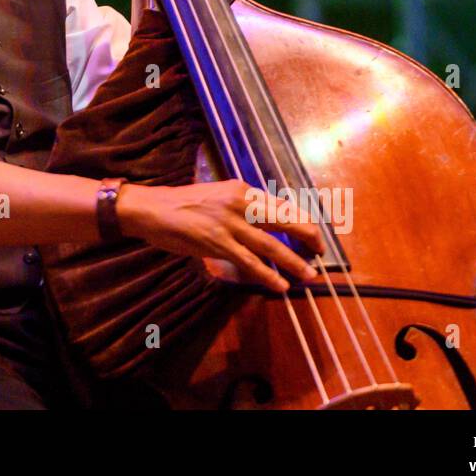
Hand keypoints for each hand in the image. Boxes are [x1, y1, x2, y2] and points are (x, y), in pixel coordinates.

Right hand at [119, 161, 324, 293]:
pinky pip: (250, 263)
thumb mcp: (218, 196)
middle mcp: (241, 203)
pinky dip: (268, 276)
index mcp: (242, 190)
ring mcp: (230, 224)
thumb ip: (242, 207)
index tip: (315, 234)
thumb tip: (266, 224)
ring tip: (310, 275)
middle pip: (286, 221)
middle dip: (309, 238)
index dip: (303, 221)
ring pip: (272, 245)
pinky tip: (280, 286)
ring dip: (294, 262)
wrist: (153, 208)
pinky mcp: (217, 243)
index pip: (282, 205)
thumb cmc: (183, 204)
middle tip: (321, 253)